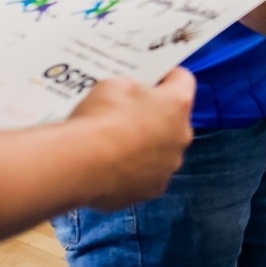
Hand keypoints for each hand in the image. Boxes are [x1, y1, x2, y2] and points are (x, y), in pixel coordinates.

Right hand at [70, 68, 195, 209]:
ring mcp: (169, 166)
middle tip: (129, 115)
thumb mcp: (113, 85)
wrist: (82, 164)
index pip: (183, 80)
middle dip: (155, 116)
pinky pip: (146, 176)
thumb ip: (132, 89)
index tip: (153, 77)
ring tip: (117, 145)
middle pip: (173, 120)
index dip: (166, 76)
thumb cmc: (101, 117)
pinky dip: (133, 172)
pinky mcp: (152, 190)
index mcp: (178, 103)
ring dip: (146, 147)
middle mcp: (182, 136)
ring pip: (162, 151)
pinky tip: (111, 168)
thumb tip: (132, 97)